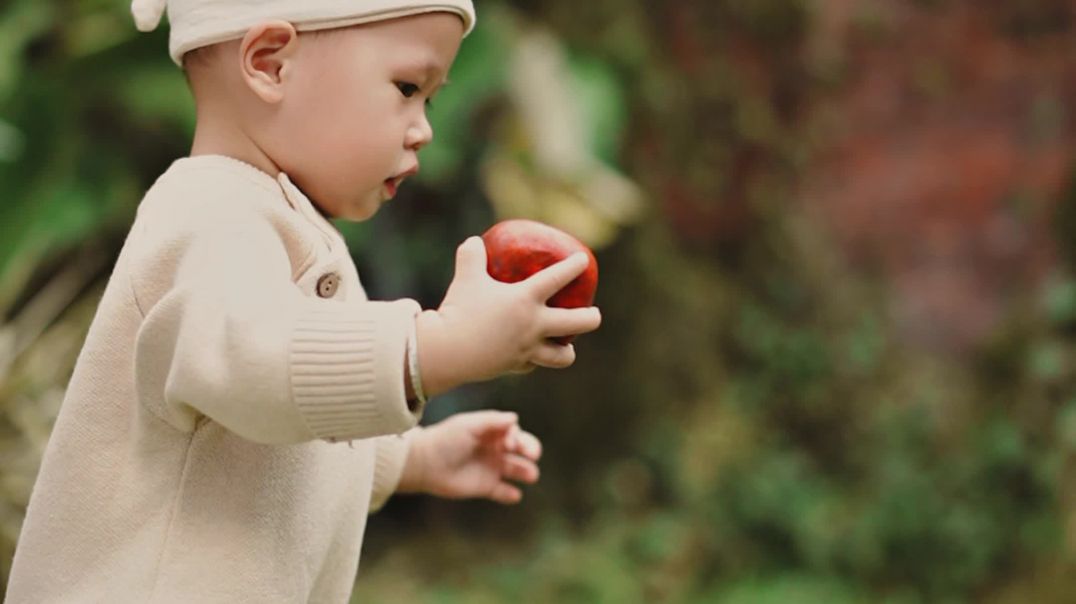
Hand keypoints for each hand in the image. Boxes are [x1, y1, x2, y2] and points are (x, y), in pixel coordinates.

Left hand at [398, 411, 542, 503]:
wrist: (424, 463)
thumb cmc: (446, 439)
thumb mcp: (468, 425)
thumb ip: (491, 421)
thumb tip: (515, 418)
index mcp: (491, 432)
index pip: (514, 432)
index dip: (517, 437)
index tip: (510, 443)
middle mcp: (494, 449)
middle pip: (520, 449)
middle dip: (530, 450)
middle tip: (533, 455)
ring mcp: (491, 468)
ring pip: (516, 470)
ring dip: (526, 471)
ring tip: (531, 475)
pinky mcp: (485, 487)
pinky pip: (503, 491)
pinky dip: (511, 494)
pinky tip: (515, 494)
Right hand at [416, 237, 601, 395]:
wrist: (447, 351)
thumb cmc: (458, 310)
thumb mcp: (465, 277)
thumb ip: (471, 256)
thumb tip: (474, 241)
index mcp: (526, 299)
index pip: (557, 278)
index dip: (574, 267)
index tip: (584, 260)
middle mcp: (534, 325)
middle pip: (577, 323)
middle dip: (592, 318)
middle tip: (594, 314)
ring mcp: (527, 349)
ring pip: (562, 356)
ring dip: (568, 350)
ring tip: (569, 346)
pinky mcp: (515, 365)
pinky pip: (532, 364)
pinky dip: (534, 359)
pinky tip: (531, 356)